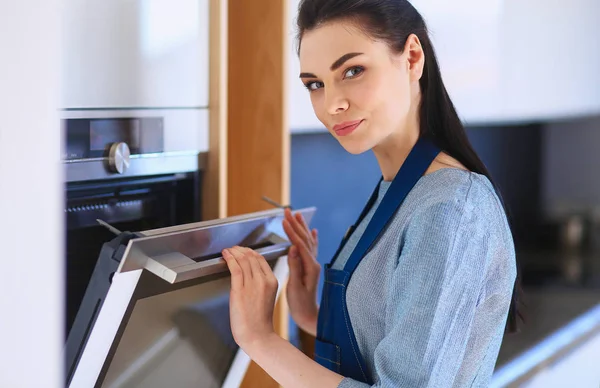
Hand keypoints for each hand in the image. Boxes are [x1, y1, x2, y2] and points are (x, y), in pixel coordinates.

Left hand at [222, 246, 278, 350]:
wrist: (258, 335)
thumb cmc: (260, 321)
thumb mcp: (266, 297)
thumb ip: (261, 284)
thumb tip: (249, 274)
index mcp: (272, 281)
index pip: (260, 259)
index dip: (250, 252)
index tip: (243, 250)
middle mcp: (263, 280)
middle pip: (251, 257)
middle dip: (240, 250)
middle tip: (233, 249)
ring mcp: (252, 284)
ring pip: (243, 260)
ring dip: (234, 252)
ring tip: (228, 250)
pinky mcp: (239, 290)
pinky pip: (235, 268)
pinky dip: (229, 258)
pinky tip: (225, 255)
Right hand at [282, 208, 319, 335]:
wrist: (310, 316)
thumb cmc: (300, 305)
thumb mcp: (294, 287)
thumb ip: (294, 267)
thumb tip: (293, 248)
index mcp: (309, 267)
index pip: (299, 244)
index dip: (291, 231)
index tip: (283, 220)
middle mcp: (314, 263)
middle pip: (304, 238)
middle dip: (295, 224)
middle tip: (287, 211)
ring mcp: (313, 265)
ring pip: (308, 240)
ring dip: (302, 226)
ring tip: (297, 215)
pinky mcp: (311, 268)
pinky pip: (311, 248)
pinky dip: (311, 237)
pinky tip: (312, 231)